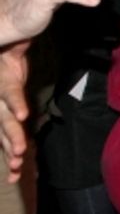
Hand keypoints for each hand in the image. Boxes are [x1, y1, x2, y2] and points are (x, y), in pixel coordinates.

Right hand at [0, 42, 29, 181]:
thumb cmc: (6, 55)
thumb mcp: (12, 49)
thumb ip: (16, 46)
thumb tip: (23, 37)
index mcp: (2, 83)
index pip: (9, 93)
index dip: (15, 102)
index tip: (23, 113)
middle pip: (4, 120)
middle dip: (12, 136)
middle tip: (21, 151)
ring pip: (3, 135)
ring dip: (11, 151)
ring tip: (18, 167)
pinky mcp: (2, 122)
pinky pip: (6, 142)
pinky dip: (12, 159)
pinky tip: (16, 176)